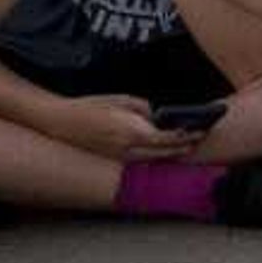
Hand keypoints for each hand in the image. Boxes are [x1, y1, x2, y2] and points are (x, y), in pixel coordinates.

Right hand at [71, 95, 194, 159]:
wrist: (62, 121)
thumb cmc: (92, 106)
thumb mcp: (124, 100)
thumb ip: (146, 110)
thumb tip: (160, 118)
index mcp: (132, 131)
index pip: (168, 139)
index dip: (186, 136)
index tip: (200, 130)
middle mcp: (127, 149)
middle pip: (164, 153)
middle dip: (183, 146)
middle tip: (198, 139)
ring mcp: (119, 158)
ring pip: (152, 160)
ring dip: (170, 154)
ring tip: (185, 145)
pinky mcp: (113, 161)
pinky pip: (139, 161)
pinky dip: (153, 156)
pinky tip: (162, 151)